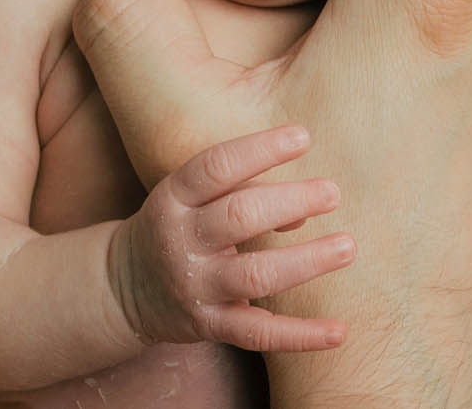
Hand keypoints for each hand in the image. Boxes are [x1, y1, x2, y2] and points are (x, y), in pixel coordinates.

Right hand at [108, 124, 354, 352]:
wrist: (125, 287)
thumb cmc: (179, 223)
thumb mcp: (193, 196)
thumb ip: (244, 190)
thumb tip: (305, 211)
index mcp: (175, 196)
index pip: (217, 166)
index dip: (261, 149)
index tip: (303, 136)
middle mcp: (181, 240)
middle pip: (238, 216)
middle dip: (289, 201)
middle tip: (332, 192)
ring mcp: (195, 287)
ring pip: (254, 274)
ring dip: (305, 261)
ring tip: (347, 246)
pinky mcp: (210, 326)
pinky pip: (259, 333)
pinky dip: (301, 335)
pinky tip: (338, 331)